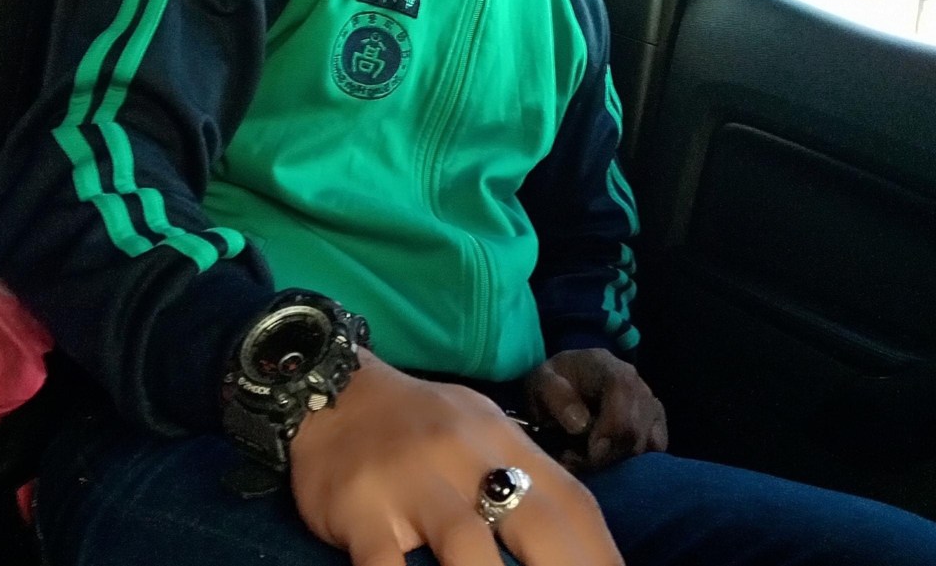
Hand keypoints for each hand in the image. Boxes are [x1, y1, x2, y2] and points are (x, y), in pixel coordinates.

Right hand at [289, 350, 624, 565]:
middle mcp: (466, 453)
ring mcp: (413, 479)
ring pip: (467, 546)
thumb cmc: (419, 421)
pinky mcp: (362, 506)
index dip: (602, 557)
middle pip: (535, 522)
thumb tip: (575, 539)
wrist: (333, 387)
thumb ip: (520, 473)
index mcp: (502, 438)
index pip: (571, 501)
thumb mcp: (479, 429)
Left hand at [524, 349, 667, 472]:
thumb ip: (556, 397)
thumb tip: (581, 424)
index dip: (610, 426)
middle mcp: (636, 382)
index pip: (623, 390)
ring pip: (646, 444)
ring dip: (615, 462)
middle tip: (575, 460)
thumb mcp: (540, 384)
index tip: (589, 451)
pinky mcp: (655, 423)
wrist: (563, 388)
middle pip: (636, 427)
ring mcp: (650, 403)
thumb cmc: (552, 385)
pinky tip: (608, 460)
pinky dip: (633, 463)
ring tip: (586, 459)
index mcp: (607, 365)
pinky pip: (656, 449)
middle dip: (606, 454)